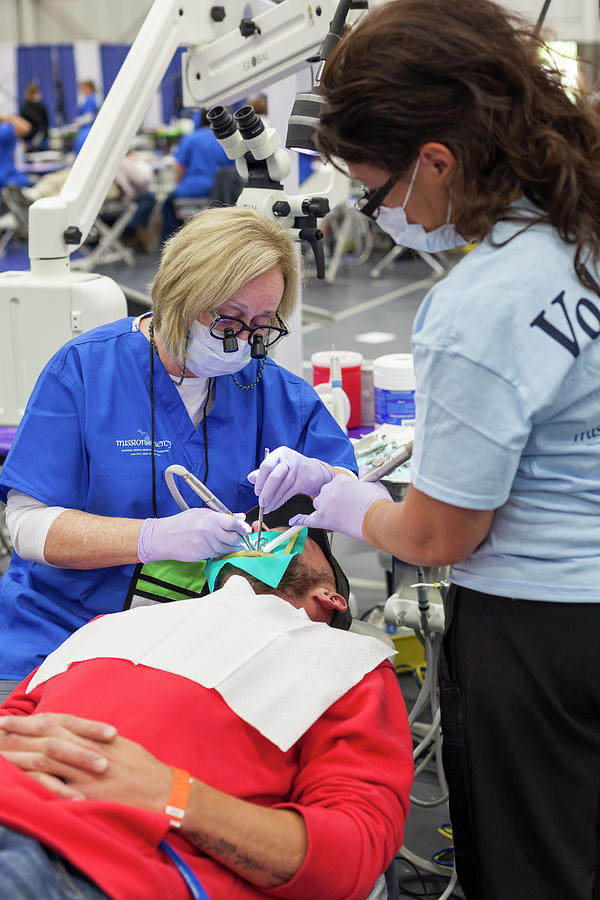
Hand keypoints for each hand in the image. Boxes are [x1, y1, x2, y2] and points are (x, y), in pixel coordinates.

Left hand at [0, 713, 171, 808]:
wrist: (163, 791)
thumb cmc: (145, 769)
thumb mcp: (122, 745)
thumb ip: (97, 739)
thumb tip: (78, 735)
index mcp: (95, 738)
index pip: (58, 724)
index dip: (32, 721)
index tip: (12, 720)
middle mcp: (88, 753)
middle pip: (47, 739)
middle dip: (20, 734)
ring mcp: (85, 776)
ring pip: (46, 762)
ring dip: (21, 757)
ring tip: (1, 755)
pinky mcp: (86, 798)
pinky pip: (56, 791)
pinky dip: (37, 786)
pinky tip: (20, 785)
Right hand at [138, 508, 250, 562]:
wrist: (164, 538)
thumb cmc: (182, 523)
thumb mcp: (202, 514)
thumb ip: (223, 516)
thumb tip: (240, 517)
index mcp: (210, 519)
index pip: (233, 523)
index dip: (243, 527)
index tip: (247, 529)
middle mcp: (210, 532)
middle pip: (235, 538)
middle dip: (239, 538)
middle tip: (239, 536)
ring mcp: (207, 545)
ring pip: (228, 549)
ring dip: (231, 546)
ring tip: (226, 541)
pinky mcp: (204, 555)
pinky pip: (219, 554)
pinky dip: (222, 551)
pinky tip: (217, 546)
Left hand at [247, 447, 333, 512]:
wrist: (317, 471)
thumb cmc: (293, 469)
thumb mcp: (278, 466)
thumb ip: (264, 472)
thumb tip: (250, 477)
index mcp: (280, 453)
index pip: (266, 465)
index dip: (260, 480)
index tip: (257, 492)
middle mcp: (289, 459)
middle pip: (274, 477)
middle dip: (266, 492)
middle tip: (261, 503)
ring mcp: (298, 469)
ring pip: (282, 487)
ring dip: (273, 501)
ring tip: (267, 508)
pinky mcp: (305, 479)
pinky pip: (290, 493)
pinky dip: (281, 502)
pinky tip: (275, 506)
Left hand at [289, 474, 391, 541]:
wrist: (378, 520)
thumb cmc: (377, 503)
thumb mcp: (373, 482)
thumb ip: (366, 475)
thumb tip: (364, 469)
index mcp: (341, 480)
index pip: (335, 484)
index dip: (342, 491)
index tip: (349, 496)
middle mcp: (330, 490)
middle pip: (325, 493)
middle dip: (333, 499)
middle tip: (346, 506)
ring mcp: (325, 505)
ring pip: (318, 504)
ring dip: (325, 508)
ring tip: (338, 514)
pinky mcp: (324, 520)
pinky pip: (308, 520)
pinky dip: (300, 520)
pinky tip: (294, 520)